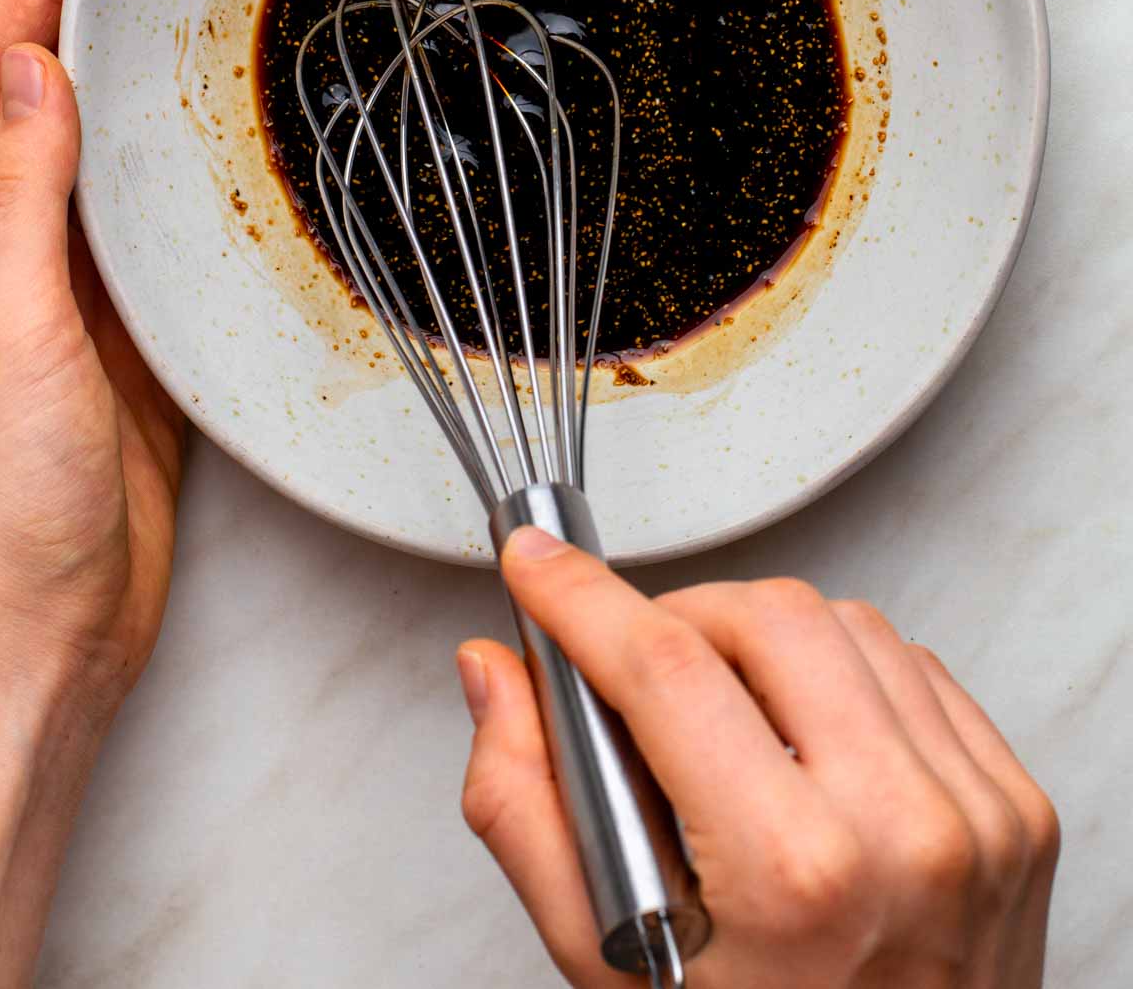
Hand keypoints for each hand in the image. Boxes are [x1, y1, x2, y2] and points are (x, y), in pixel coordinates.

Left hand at [0, 0, 184, 986]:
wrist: (40, 634)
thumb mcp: (0, 329)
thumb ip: (18, 200)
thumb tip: (35, 72)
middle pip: (41, 107)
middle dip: (81, 23)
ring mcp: (63, 299)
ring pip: (100, 169)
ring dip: (135, 99)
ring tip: (191, 29)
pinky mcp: (126, 346)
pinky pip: (152, 245)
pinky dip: (179, 193)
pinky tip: (218, 161)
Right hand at [457, 534, 1058, 986]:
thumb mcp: (610, 966)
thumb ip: (525, 811)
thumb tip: (496, 673)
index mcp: (794, 875)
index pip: (666, 669)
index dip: (582, 598)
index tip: (539, 564)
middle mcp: (903, 830)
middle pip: (765, 617)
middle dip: (678, 619)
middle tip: (638, 671)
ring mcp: (974, 813)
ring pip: (844, 622)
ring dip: (764, 642)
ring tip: (729, 716)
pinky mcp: (1016, 805)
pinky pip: (915, 667)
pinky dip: (847, 674)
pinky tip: (809, 737)